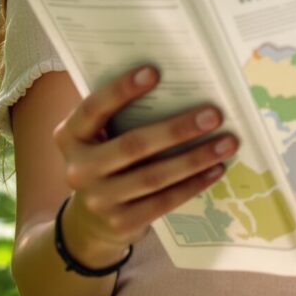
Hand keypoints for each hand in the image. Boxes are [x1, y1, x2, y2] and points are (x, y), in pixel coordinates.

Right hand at [52, 65, 235, 266]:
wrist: (90, 221)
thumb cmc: (105, 160)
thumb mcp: (99, 137)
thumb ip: (120, 116)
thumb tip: (177, 87)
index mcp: (69, 136)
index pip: (93, 109)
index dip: (121, 90)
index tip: (154, 72)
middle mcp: (79, 168)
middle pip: (133, 146)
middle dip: (177, 129)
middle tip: (213, 114)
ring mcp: (99, 199)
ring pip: (154, 176)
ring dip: (195, 158)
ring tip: (226, 142)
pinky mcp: (121, 223)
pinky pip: (164, 201)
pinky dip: (193, 184)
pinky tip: (216, 169)